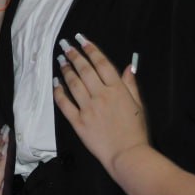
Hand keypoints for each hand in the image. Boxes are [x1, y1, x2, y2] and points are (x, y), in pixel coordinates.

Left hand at [52, 35, 149, 173]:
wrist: (127, 155)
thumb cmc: (136, 130)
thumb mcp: (138, 105)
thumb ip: (130, 85)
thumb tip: (128, 67)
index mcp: (117, 89)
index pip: (102, 63)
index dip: (91, 49)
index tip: (82, 39)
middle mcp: (101, 95)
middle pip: (85, 70)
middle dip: (74, 55)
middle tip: (65, 45)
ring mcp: (88, 108)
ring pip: (73, 83)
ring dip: (65, 69)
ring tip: (60, 60)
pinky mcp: (78, 122)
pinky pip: (65, 104)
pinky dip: (59, 91)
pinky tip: (55, 82)